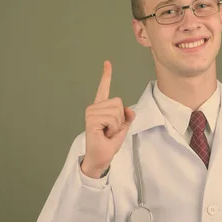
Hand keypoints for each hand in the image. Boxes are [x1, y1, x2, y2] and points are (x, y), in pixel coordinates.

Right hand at [81, 60, 135, 177]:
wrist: (99, 159)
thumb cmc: (107, 145)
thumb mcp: (122, 130)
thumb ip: (126, 119)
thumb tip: (130, 110)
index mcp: (100, 108)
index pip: (103, 89)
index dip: (106, 76)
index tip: (107, 63)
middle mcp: (94, 108)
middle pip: (118, 103)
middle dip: (120, 119)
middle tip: (110, 131)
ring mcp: (91, 112)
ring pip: (117, 110)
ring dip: (117, 125)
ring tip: (107, 133)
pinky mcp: (91, 118)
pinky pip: (113, 118)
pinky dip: (113, 128)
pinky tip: (104, 133)